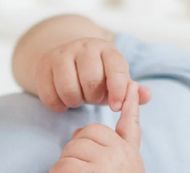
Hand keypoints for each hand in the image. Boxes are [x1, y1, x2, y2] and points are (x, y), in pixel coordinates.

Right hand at [36, 37, 150, 111]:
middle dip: (93, 97)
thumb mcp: (115, 79)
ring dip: (75, 102)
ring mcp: (61, 55)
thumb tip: (146, 96)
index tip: (115, 108)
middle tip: (92, 97)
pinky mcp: (43, 67)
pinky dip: (59, 105)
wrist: (65, 58)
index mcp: (107, 50)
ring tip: (79, 97)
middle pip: (91, 82)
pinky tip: (64, 100)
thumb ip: (130, 90)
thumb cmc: (97, 74)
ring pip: (69, 90)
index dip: (118, 91)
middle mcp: (84, 47)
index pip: (116, 69)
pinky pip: (51, 97)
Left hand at [49, 82, 144, 172]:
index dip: (129, 104)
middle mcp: (121, 155)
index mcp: (130, 154)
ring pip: (72, 148)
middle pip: (87, 132)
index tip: (129, 85)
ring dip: (64, 165)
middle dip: (75, 149)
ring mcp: (107, 164)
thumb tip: (84, 133)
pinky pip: (62, 164)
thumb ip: (114, 153)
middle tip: (75, 172)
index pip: (130, 123)